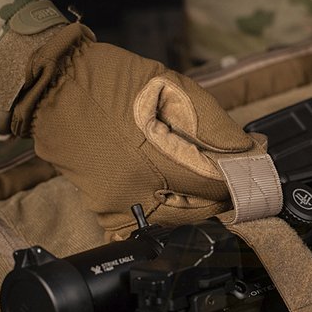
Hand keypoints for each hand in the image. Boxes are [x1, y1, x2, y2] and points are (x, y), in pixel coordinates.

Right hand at [11, 24, 279, 235]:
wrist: (53, 87)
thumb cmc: (113, 81)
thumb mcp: (174, 91)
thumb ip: (218, 128)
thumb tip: (256, 152)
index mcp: (160, 157)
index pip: (221, 185)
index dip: (246, 179)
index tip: (257, 170)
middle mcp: (141, 191)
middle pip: (203, 209)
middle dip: (225, 193)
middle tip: (232, 176)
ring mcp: (122, 206)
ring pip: (179, 221)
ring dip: (200, 205)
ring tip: (204, 181)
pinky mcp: (106, 211)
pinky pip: (144, 230)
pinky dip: (166, 218)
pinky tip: (173, 200)